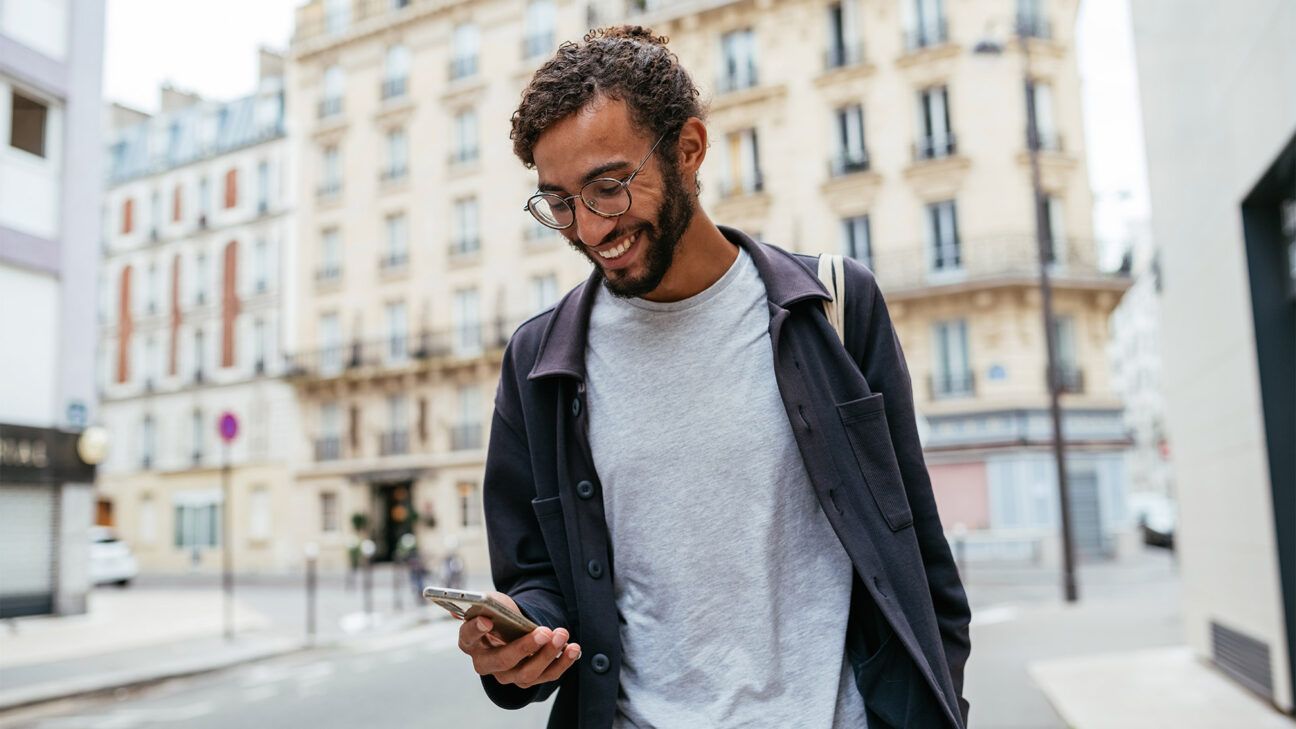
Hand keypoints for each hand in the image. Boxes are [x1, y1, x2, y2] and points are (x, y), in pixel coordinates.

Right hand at [457, 591, 580, 688]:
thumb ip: (486, 603)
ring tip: (562, 635)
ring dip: (548, 655)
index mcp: (471, 641)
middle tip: (544, 632)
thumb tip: (476, 605)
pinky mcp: (529, 679)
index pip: (468, 637)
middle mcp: (486, 663)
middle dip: (525, 647)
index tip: (487, 620)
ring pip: (528, 672)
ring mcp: (507, 675)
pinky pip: (547, 676)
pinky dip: (562, 662)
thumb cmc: (500, 613)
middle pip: (503, 661)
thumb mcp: (492, 602)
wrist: (514, 627)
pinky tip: (573, 649)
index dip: (476, 630)